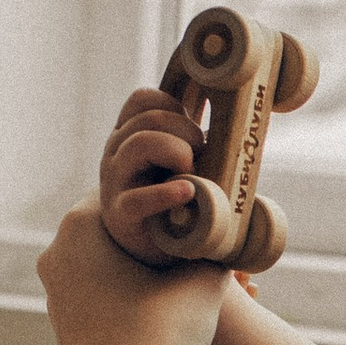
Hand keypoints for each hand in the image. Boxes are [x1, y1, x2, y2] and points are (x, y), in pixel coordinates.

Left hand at [36, 202, 226, 344]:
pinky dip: (129, 297)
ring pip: (108, 266)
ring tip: (183, 280)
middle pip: (116, 230)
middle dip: (154, 237)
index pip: (127, 192)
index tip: (194, 209)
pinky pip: (102, 296)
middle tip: (194, 243)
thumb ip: (213, 251)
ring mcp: (56, 293)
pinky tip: (160, 312)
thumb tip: (224, 240)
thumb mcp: (201, 284)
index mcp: (80, 226)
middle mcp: (57, 253)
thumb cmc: (156, 336)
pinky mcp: (65, 326)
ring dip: (142, 269)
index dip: (164, 196)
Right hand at [100, 86, 204, 262]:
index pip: (142, 100)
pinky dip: (166, 194)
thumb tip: (231, 118)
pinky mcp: (121, 214)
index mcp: (128, 134)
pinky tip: (188, 193)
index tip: (192, 129)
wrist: (150, 245)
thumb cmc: (172, 194)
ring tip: (193, 175)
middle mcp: (116, 152)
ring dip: (177, 152)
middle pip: (147, 119)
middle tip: (201, 155)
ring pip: (139, 144)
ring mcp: (114, 181)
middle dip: (185, 131)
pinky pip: (138, 199)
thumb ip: (189, 138)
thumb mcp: (176, 161)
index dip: (173, 107)